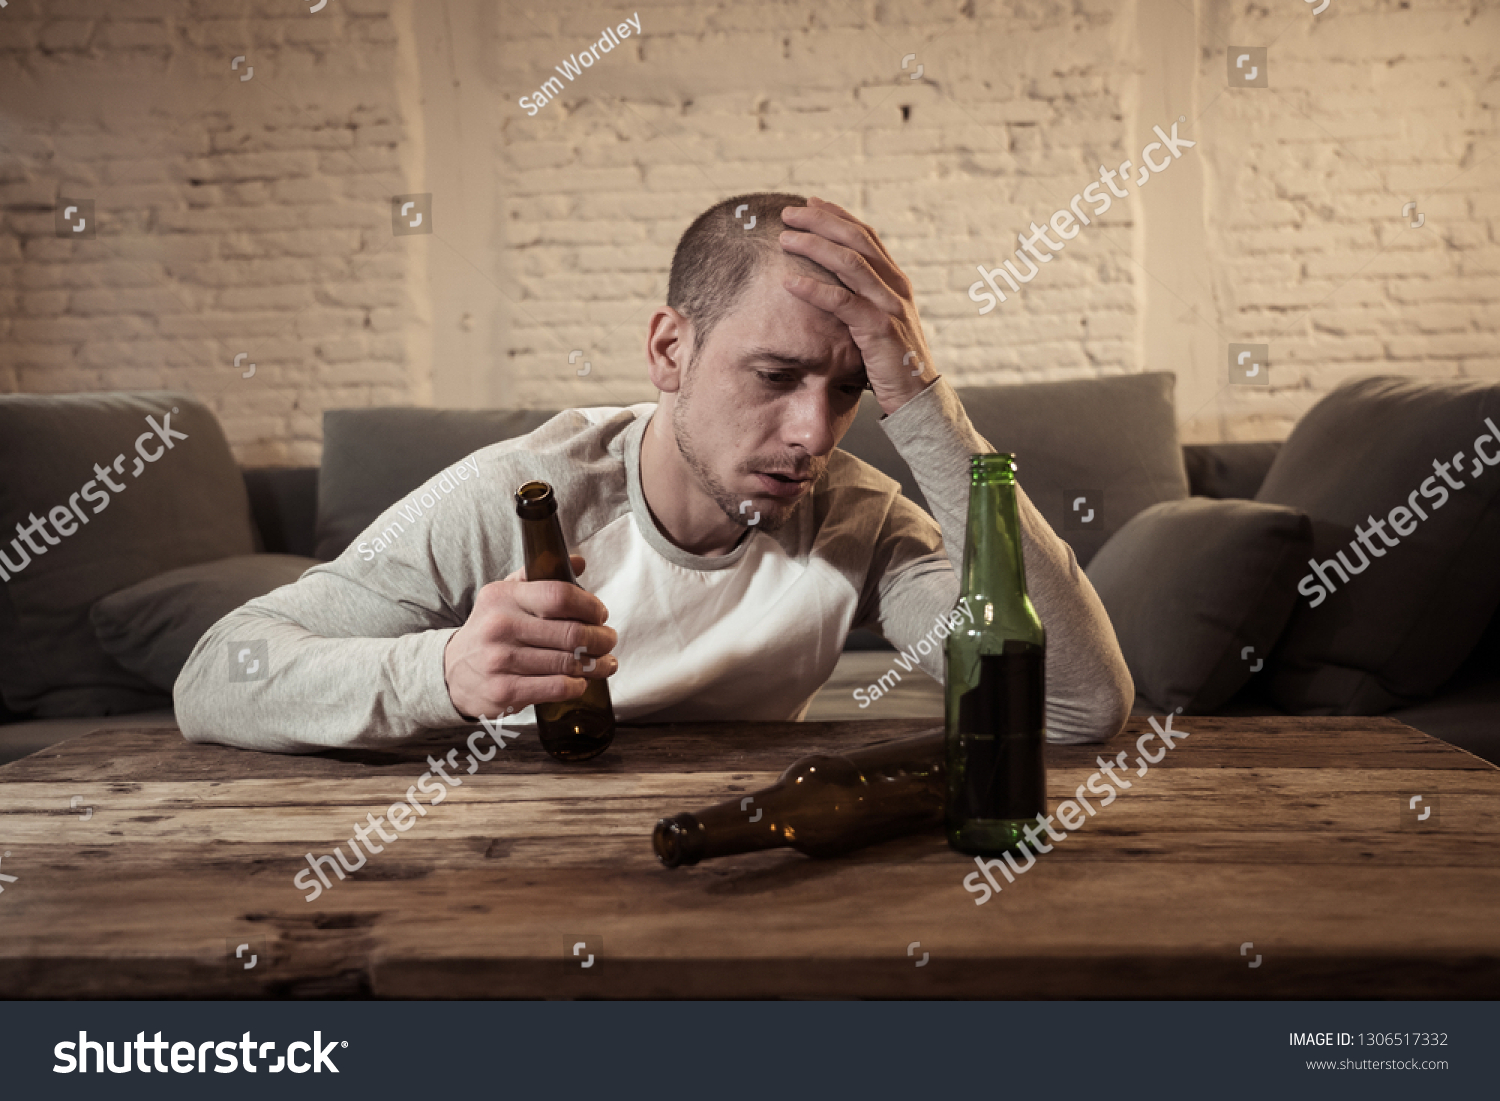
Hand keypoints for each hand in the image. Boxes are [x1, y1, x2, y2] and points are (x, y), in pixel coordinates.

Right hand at [443, 555, 617, 720]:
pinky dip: (577, 685)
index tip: (600, 614)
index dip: (590, 606)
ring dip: (596, 664)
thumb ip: (539, 577)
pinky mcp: (505, 691)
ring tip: (605, 663)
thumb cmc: (489, 631)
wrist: (452, 673)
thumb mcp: (505, 597)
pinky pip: (557, 687)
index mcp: (503, 597)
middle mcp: (500, 627)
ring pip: (568, 662)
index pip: (559, 595)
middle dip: (601, 638)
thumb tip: (578, 562)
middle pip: (571, 632)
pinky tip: (580, 681)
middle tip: (608, 640)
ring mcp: (501, 661)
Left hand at [778, 196, 936, 415]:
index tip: (809, 203)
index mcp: (895, 281)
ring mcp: (889, 306)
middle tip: (788, 213)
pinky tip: (789, 282)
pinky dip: (814, 289)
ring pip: (849, 263)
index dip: (837, 216)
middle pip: (856, 240)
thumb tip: (833, 286)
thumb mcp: (878, 324)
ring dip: (814, 246)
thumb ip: (862, 302)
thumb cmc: (890, 364)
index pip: (865, 236)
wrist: (917, 399)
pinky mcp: (879, 330)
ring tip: (784, 238)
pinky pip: (843, 302)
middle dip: (820, 221)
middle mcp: (895, 287)